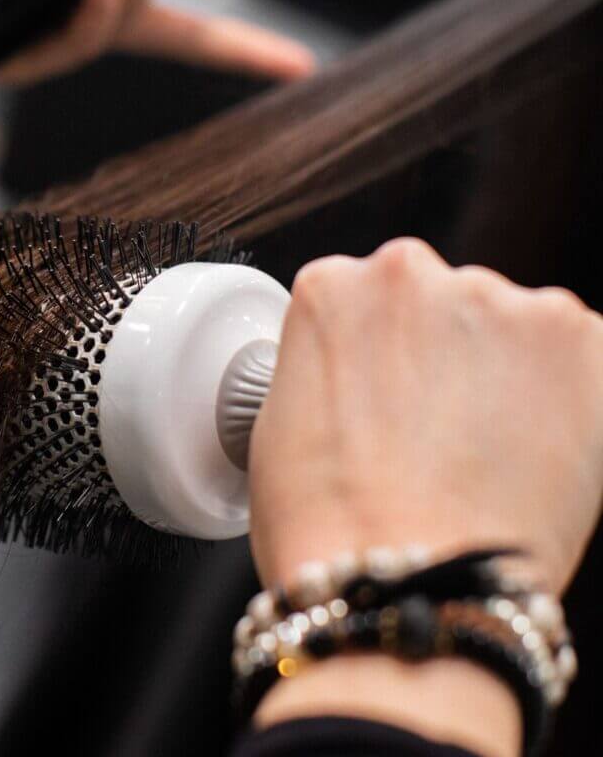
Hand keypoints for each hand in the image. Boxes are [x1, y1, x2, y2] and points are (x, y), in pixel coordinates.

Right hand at [246, 240, 602, 755]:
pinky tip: (534, 454)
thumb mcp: (283, 417)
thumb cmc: (327, 523)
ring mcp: (493, 298)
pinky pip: (578, 355)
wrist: (403, 585)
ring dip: (506, 370)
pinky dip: (569, 396)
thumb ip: (329, 363)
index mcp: (330, 287)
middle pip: (438, 302)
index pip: (364, 300)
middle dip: (443, 354)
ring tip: (487, 453)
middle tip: (437, 432)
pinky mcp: (573, 336)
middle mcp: (406, 271)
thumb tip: (367, 374)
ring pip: (509, 325)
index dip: (380, 359)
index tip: (391, 398)